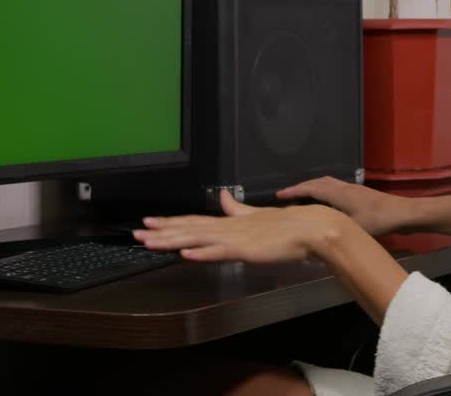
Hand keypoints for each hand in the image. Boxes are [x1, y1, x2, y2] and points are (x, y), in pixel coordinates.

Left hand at [132, 190, 342, 263]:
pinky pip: (220, 252)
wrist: (313, 228)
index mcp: (231, 222)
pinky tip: (185, 254)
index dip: (170, 222)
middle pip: (189, 229)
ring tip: (150, 241)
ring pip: (197, 239)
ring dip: (172, 240)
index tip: (150, 222)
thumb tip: (222, 197)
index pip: (194, 222)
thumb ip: (237, 209)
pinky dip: (201, 253)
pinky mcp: (247, 250)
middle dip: (162, 231)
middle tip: (137, 232)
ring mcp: (236, 238)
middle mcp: (229, 228)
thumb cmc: (290, 226)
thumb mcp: (257, 215)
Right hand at [276, 176, 405, 236]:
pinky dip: (324, 191)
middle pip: (318, 182)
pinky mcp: (360, 194)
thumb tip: (313, 235)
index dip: (294, 191)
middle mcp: (344, 187)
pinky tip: (326, 203)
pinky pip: (335, 188)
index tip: (279, 195)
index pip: (311, 188)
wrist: (404, 213)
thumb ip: (333, 229)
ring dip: (313, 187)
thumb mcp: (353, 227)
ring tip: (303, 197)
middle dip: (301, 187)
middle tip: (288, 195)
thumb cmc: (379, 220)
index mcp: (339, 193)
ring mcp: (353, 188)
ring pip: (328, 183)